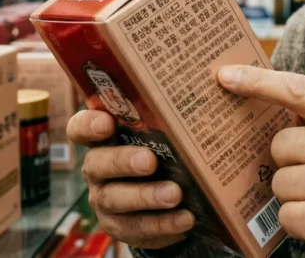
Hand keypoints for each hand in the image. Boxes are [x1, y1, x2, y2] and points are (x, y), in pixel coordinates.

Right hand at [67, 110, 193, 249]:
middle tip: (149, 161)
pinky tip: (186, 218)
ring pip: (116, 199)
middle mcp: (99, 167)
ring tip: (175, 194)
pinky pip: (137, 228)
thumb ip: (183, 109)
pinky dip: (162, 224)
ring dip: (146, 196)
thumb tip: (222, 77)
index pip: (81, 127)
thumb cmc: (172, 149)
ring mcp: (106, 198)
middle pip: (97, 164)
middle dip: (122, 162)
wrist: (178, 196)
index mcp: (106, 137)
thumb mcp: (173, 129)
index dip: (88, 125)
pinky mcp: (121, 226)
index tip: (106, 122)